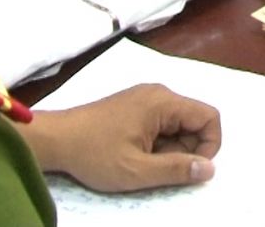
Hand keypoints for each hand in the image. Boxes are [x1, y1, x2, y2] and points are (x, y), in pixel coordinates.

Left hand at [17, 84, 220, 192]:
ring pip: (177, 124)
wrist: (54, 140)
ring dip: (170, 148)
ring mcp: (145, 98)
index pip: (209, 117)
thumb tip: (210, 169)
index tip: (188, 168)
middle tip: (158, 169)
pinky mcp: (134, 106)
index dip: (209, 145)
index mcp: (163, 102)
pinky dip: (157, 142)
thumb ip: (176, 170)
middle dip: (186, 149)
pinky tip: (135, 154)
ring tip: (142, 163)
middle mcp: (158, 94)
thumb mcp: (137, 170)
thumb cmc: (94, 154)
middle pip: (194, 121)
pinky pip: (161, 123)